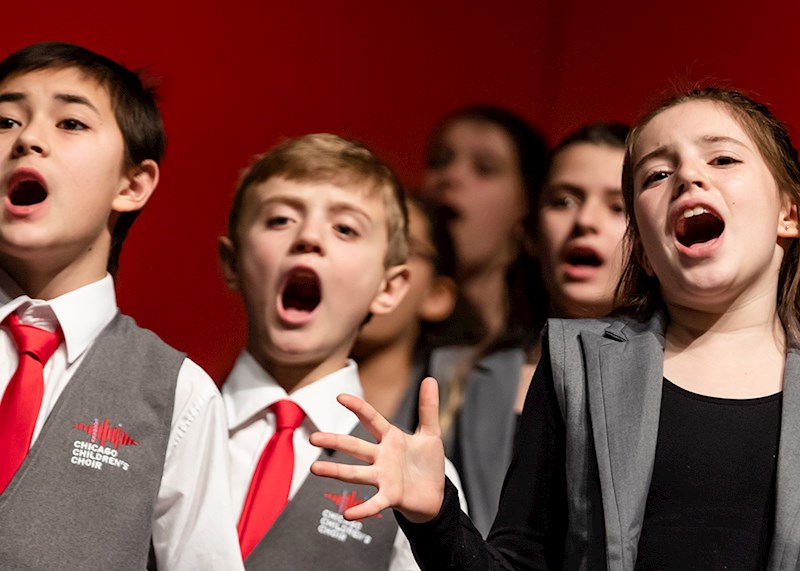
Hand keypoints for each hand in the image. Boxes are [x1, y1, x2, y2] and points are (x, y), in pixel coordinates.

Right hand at [310, 377, 444, 522]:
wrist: (435, 495)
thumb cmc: (427, 463)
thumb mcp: (430, 433)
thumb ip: (428, 408)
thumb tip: (430, 378)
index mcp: (390, 438)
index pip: (371, 419)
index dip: (358, 408)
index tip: (340, 397)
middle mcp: (382, 457)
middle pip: (354, 446)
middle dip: (334, 441)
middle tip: (313, 437)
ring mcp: (383, 477)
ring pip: (356, 473)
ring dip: (335, 471)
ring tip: (314, 468)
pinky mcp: (390, 497)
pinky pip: (373, 504)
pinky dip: (362, 509)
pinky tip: (347, 514)